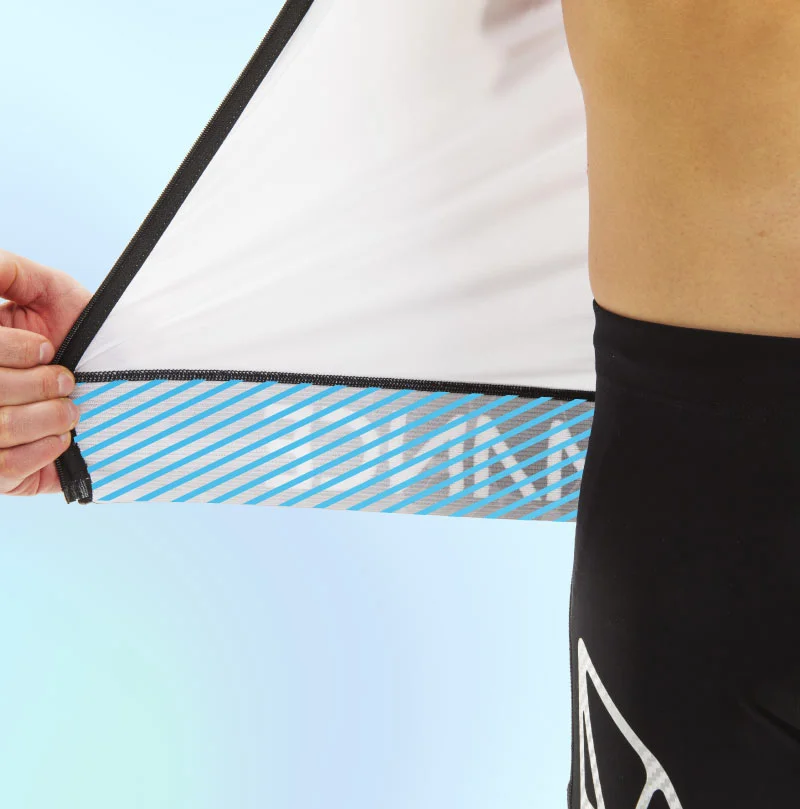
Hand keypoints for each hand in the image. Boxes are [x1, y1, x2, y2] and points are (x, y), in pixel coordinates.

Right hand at [0, 250, 91, 494]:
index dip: (14, 350)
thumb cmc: (82, 330)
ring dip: (47, 417)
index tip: (49, 348)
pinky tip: (64, 438)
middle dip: (39, 384)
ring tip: (73, 410)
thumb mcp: (48, 290)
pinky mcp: (0, 473)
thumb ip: (8, 271)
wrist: (120, 373)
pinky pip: (2, 469)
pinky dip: (41, 451)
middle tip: (68, 379)